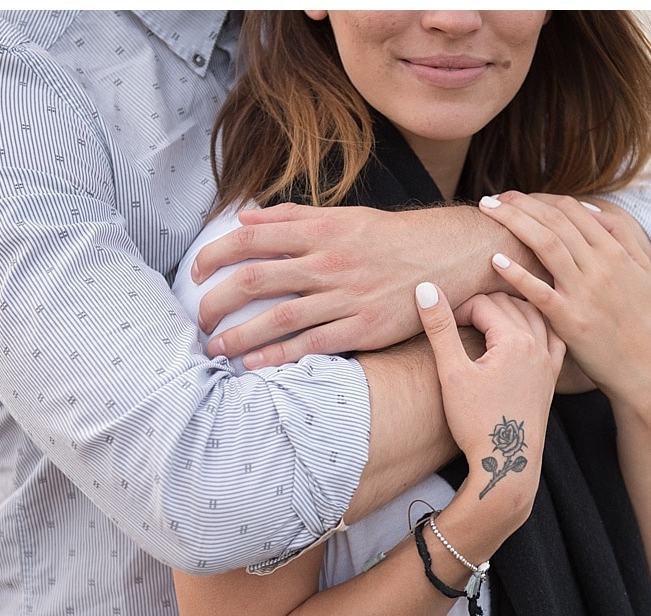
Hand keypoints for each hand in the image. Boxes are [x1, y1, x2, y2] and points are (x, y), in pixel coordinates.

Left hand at [191, 203, 515, 369]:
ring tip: (215, 349)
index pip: (251, 239)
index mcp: (321, 230)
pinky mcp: (366, 328)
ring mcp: (347, 297)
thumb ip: (294, 217)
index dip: (214, 254)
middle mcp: (329, 262)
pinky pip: (313, 345)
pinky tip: (254, 365)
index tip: (196, 271)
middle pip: (255, 279)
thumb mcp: (346, 216)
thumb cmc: (397, 237)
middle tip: (199, 318)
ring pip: (279, 318)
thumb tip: (246, 217)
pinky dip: (279, 356)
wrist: (454, 255)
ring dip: (239, 336)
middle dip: (217, 301)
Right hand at [414, 283, 563, 512]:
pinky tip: (526, 327)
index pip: (483, 303)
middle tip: (458, 320)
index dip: (458, 309)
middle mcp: (538, 345)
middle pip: (508, 304)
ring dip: (510, 308)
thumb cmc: (477, 421)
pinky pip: (552, 337)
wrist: (507, 463)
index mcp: (515, 340)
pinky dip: (539, 324)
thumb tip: (426, 288)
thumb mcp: (452, 372)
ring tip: (487, 316)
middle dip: (481, 306)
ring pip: (533, 315)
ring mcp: (548, 361)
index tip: (443, 325)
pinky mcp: (551, 377)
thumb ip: (440, 327)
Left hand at [478, 191, 650, 400]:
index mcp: (614, 252)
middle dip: (519, 204)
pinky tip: (495, 260)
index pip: (572, 211)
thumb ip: (622, 238)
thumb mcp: (641, 272)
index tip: (517, 199)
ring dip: (513, 223)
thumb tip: (594, 212)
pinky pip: (539, 291)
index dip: (541, 199)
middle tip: (492, 198)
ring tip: (487, 213)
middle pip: (554, 222)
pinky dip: (517, 273)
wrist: (642, 367)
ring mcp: (584, 292)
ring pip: (546, 245)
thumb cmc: (638, 320)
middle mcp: (600, 266)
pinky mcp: (570, 320)